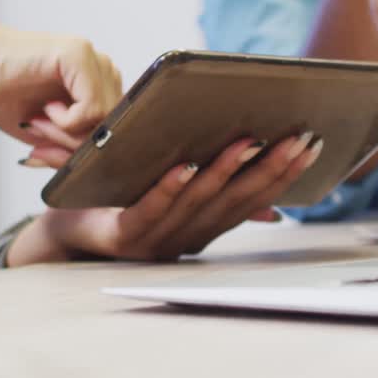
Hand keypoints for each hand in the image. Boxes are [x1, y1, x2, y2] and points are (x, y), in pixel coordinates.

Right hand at [0, 21, 122, 144]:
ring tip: (41, 121)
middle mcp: (103, 68)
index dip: (83, 152)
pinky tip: (46, 107)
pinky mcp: (80, 55)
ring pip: (106, 121)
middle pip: (113, 128)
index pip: (115, 130)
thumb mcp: (47, 135)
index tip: (48, 153)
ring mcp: (95, 58)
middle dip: (76, 147)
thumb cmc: (6, 96)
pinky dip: (67, 122)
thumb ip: (74, 151)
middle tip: (41, 141)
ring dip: (69, 134)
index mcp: (100, 83)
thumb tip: (96, 169)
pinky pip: (92, 109)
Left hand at [7, 133, 324, 263]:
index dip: (284, 172)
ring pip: (198, 202)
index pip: (253, 198)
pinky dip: (169, 188)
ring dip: (225, 171)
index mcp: (205, 226)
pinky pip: (150, 210)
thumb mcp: (174, 191)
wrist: (66, 228)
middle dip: (270, 167)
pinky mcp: (123, 236)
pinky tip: (184, 165)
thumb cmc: (122, 199)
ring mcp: (157, 239)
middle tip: (299, 138)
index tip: (311, 142)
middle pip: (235, 200)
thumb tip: (262, 158)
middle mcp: (187, 237)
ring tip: (249, 140)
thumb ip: (214, 183)